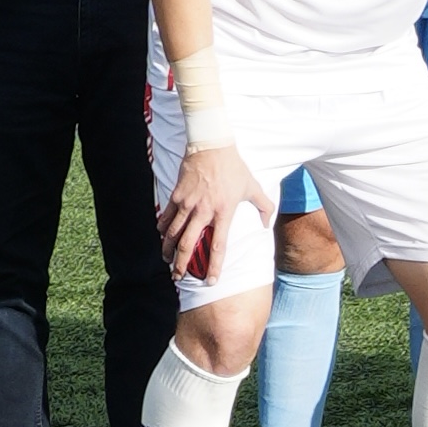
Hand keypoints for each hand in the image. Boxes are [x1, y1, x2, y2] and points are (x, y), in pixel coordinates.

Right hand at [157, 136, 262, 284]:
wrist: (212, 145)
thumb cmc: (234, 167)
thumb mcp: (252, 186)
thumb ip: (263, 206)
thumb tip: (265, 224)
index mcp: (224, 212)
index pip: (218, 246)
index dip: (214, 266)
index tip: (211, 281)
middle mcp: (204, 211)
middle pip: (188, 244)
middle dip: (180, 264)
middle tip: (177, 277)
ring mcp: (188, 204)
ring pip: (173, 233)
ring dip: (168, 250)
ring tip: (167, 261)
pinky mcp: (177, 195)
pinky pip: (166, 216)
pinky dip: (162, 228)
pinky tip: (161, 237)